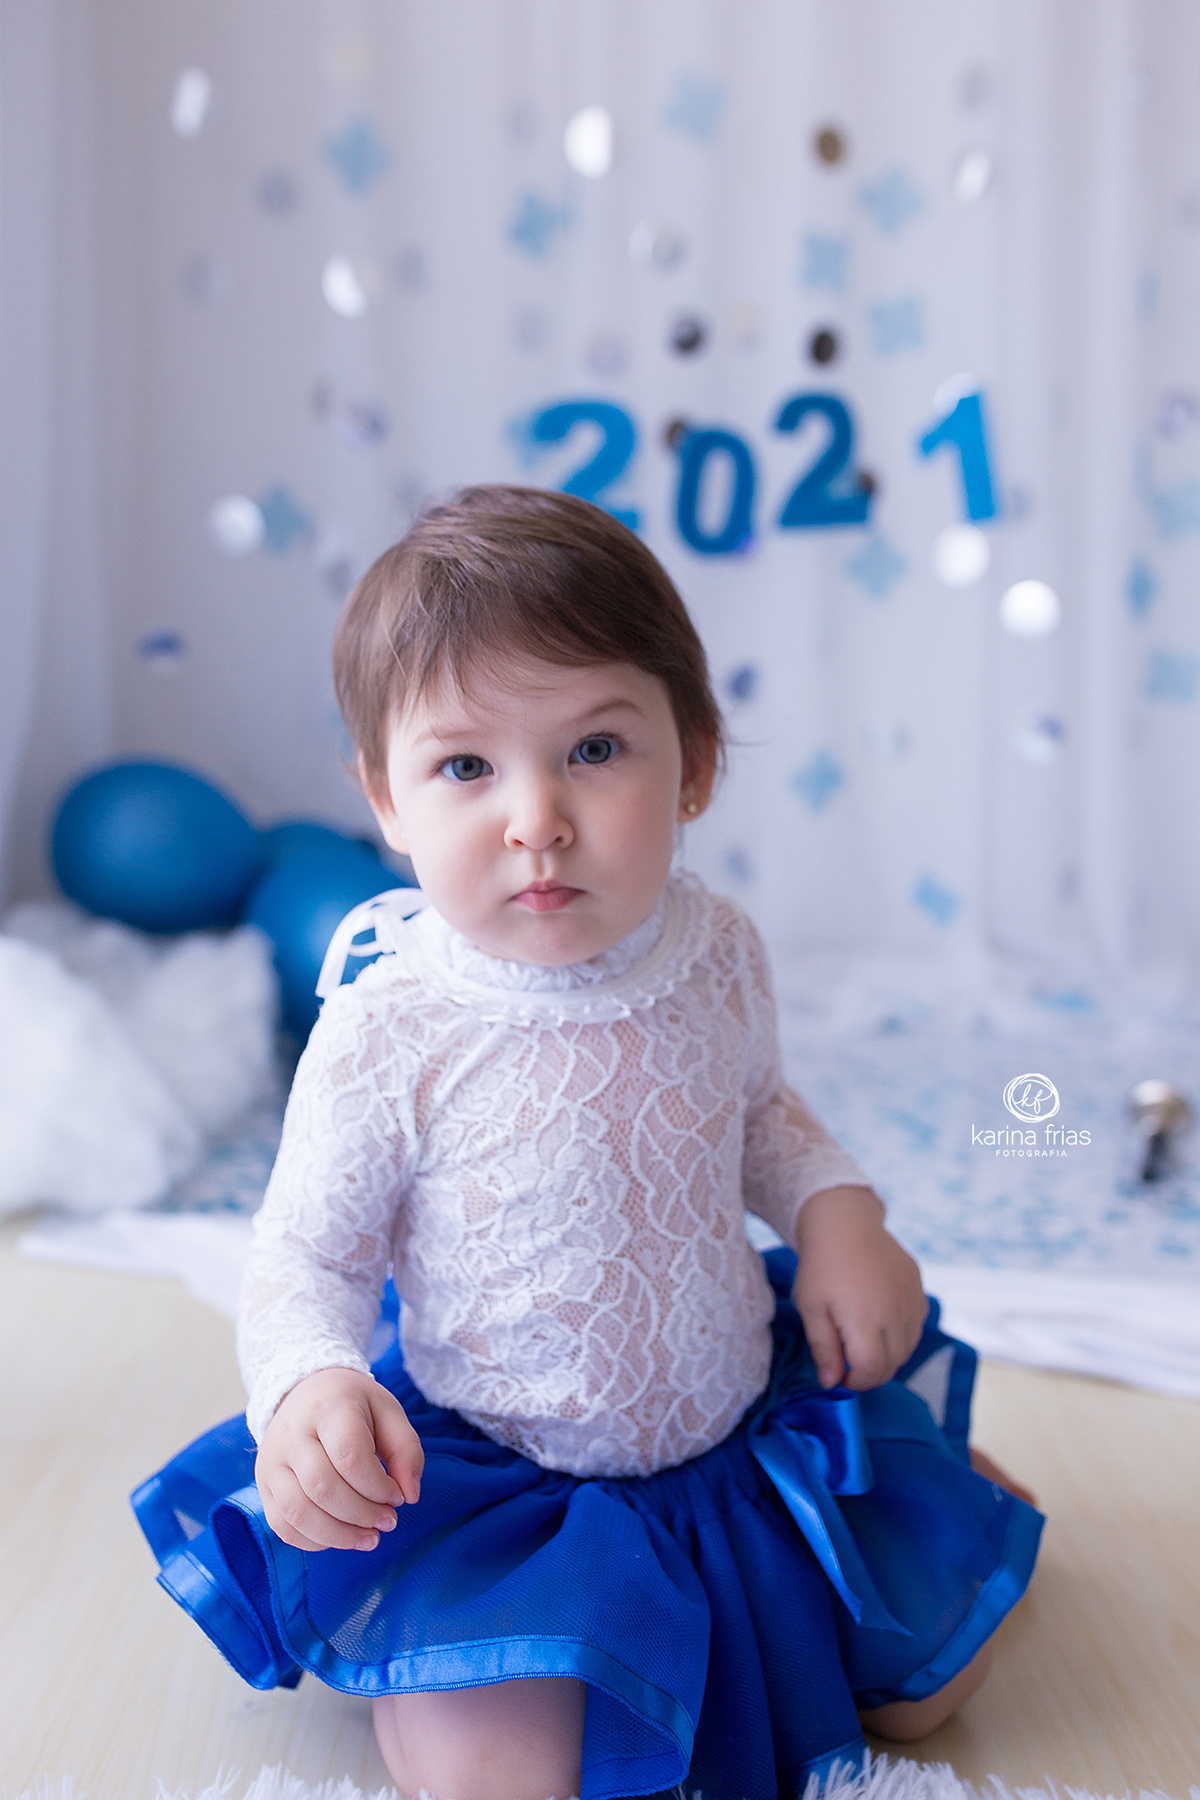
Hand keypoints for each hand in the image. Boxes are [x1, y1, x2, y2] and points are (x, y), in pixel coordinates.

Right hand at [255, 1366, 423, 1551]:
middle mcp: (292, 1434)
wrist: (306, 1392)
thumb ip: (406, 1450)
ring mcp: (272, 1462)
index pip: (349, 1455)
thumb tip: (409, 1495)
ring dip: (339, 1535)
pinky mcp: (264, 1485)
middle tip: (388, 1521)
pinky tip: (341, 1535)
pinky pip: (282, 1525)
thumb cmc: (354, 1406)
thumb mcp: (388, 1411)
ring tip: (369, 1538)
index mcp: (328, 1408)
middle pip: (322, 1487)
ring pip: (298, 1512)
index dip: (378, 1486)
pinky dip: (314, 1540)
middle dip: (362, 1514)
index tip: (397, 1496)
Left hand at [793, 1186, 926, 1390]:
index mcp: (867, 1320)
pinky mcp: (919, 1289)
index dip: (857, 1381)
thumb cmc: (821, 1266)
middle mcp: (896, 1314)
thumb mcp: (811, 1308)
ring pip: (907, 1348)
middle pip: (893, 1364)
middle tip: (849, 1362)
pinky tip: (879, 1321)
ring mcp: (912, 1300)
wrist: (844, 1222)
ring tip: (863, 1341)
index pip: (872, 1371)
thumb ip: (824, 1349)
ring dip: (888, 1355)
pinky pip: (916, 1325)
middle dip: (871, 1372)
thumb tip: (832, 1384)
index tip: (841, 1377)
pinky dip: (901, 1334)